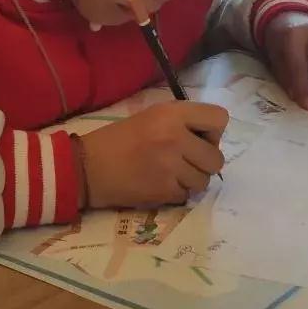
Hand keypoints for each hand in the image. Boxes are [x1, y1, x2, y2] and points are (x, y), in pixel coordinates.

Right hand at [79, 102, 227, 208]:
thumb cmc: (119, 138)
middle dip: (204, 161)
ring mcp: (171, 166)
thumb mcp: (152, 116)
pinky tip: (160, 184)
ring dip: (192, 180)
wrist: (87, 167)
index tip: (198, 137)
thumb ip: (183, 121)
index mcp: (172, 113)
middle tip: (185, 160)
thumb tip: (210, 137)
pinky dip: (177, 193)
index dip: (213, 131)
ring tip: (171, 173)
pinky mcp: (164, 191)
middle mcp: (175, 137)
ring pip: (205, 180)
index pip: (220, 118)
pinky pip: (187, 195)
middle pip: (217, 157)